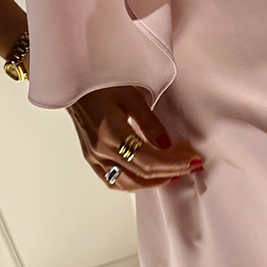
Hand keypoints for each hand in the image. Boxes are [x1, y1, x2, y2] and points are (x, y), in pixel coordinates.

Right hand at [66, 85, 204, 191]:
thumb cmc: (101, 83)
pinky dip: (134, 183)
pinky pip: (112, 181)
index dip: (174, 163)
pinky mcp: (91, 158)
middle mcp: (100, 149)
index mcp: (111, 132)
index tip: (193, 160)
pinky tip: (149, 177)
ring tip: (174, 173)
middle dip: (171, 172)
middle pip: (142, 173)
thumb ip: (149, 122)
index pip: (148, 159)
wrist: (74, 83)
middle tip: (191, 166)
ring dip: (154, 182)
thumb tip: (166, 145)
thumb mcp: (131, 95)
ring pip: (127, 183)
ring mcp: (93, 157)